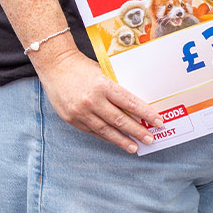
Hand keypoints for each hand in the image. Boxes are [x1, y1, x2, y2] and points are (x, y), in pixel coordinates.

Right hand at [32, 47, 162, 152]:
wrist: (55, 65)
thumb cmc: (81, 66)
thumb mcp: (102, 73)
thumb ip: (115, 88)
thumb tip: (134, 105)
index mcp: (103, 85)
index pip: (130, 103)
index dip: (145, 114)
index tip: (157, 121)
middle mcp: (92, 100)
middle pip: (120, 120)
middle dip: (137, 131)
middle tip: (150, 138)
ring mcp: (80, 112)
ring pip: (106, 130)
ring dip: (122, 140)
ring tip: (134, 147)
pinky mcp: (71, 119)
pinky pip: (92, 131)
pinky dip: (105, 136)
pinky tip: (115, 140)